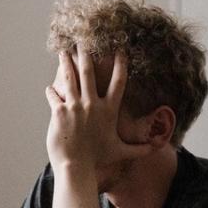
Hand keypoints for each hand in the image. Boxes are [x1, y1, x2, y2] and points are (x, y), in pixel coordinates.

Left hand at [44, 49, 150, 172]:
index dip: (120, 65)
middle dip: (86, 54)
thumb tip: (157, 149)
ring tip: (63, 51)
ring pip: (69, 78)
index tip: (120, 51)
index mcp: (108, 110)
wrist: (77, 167)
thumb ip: (139, 149)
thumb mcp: (121, 152)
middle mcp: (92, 104)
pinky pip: (54, 95)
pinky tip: (49, 88)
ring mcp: (75, 106)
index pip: (118, 82)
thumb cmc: (98, 160)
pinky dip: (52, 91)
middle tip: (83, 40)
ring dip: (66, 63)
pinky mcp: (59, 111)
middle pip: (89, 72)